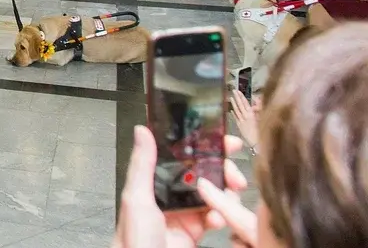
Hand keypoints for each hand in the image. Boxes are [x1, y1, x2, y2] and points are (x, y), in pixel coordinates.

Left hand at [112, 125, 248, 247]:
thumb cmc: (134, 238)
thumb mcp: (136, 198)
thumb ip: (142, 165)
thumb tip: (143, 131)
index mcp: (152, 182)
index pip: (179, 156)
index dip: (201, 147)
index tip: (224, 140)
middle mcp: (168, 195)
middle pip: (200, 174)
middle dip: (221, 171)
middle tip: (235, 174)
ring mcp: (182, 214)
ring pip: (210, 196)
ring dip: (224, 193)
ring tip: (232, 192)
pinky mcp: (193, 233)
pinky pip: (212, 219)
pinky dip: (220, 217)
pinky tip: (218, 218)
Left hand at [229, 89, 258, 149]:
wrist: (258, 144)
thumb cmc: (263, 132)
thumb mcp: (263, 118)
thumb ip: (259, 108)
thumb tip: (256, 98)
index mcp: (251, 115)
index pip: (245, 103)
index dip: (242, 97)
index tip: (238, 91)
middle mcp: (245, 117)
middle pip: (240, 106)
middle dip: (237, 97)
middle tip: (233, 90)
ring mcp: (241, 122)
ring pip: (237, 111)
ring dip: (234, 104)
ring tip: (231, 97)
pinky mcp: (240, 127)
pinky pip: (236, 118)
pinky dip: (234, 114)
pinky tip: (231, 110)